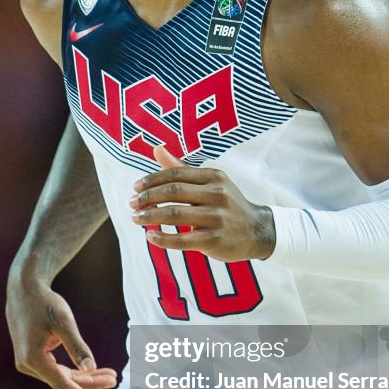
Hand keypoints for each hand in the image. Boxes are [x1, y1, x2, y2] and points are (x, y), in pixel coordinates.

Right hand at [6, 276, 116, 388]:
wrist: (24, 290)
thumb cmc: (44, 303)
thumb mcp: (64, 323)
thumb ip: (77, 347)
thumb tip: (90, 369)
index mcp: (33, 359)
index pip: (61, 384)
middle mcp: (27, 364)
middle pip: (63, 381)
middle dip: (89, 382)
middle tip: (113, 379)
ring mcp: (28, 362)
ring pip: (61, 376)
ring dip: (84, 376)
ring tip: (109, 374)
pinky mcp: (32, 357)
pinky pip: (56, 369)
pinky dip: (74, 369)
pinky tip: (93, 370)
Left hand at [129, 145, 274, 261]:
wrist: (258, 231)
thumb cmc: (226, 204)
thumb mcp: (209, 182)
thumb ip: (181, 168)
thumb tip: (156, 149)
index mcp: (213, 177)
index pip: (176, 174)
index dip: (152, 180)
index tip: (135, 187)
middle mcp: (217, 194)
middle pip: (174, 192)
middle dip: (147, 198)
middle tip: (131, 203)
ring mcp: (217, 218)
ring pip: (175, 214)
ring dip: (150, 216)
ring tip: (135, 218)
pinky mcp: (215, 240)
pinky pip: (183, 240)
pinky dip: (163, 238)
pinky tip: (150, 236)